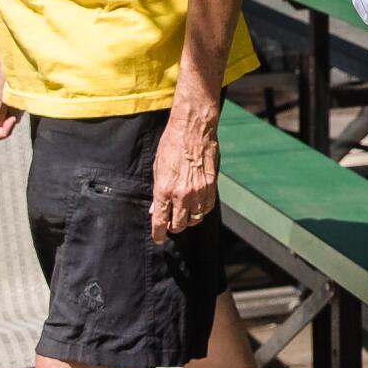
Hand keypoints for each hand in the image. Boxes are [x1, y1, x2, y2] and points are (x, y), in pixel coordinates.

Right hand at [0, 47, 21, 141]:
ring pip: (6, 122)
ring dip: (14, 114)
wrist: (3, 60)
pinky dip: (17, 109)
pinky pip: (11, 114)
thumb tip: (0, 127)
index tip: (12, 118)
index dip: (3, 131)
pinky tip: (17, 98)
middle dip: (9, 122)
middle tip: (15, 107)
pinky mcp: (2, 105)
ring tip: (14, 99)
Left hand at [151, 101, 219, 243]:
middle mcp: (182, 194)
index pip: (160, 222)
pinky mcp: (211, 185)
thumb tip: (156, 209)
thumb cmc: (172, 144)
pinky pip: (207, 208)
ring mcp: (198, 191)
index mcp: (164, 190)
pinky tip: (196, 205)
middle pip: (179, 225)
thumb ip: (158, 192)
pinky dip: (201, 210)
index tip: (157, 238)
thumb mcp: (157, 168)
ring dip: (188, 219)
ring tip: (183, 213)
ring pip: (195, 219)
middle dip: (173, 227)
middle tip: (170, 223)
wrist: (193, 128)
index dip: (158, 234)